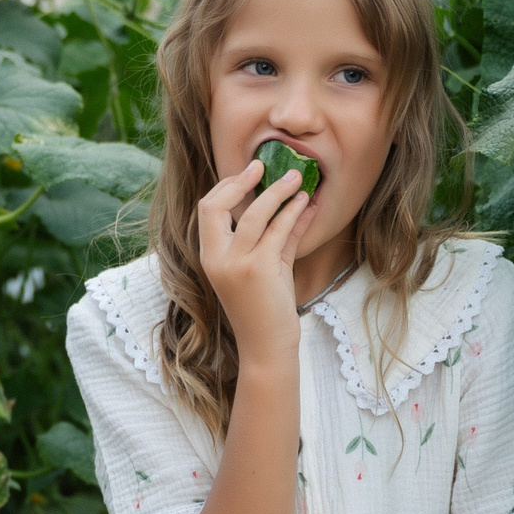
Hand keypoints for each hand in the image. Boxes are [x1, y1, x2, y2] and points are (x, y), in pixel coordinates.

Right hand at [196, 158, 312, 368]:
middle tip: (266, 165)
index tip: (251, 173)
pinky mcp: (259, 270)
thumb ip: (280, 235)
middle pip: (215, 205)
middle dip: (241, 180)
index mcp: (210, 256)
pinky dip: (293, 213)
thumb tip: (300, 201)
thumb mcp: (269, 266)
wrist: (267, 347)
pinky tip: (305, 203)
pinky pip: (277, 230)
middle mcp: (216, 259)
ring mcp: (235, 265)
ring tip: (298, 178)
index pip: (207, 209)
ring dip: (277, 191)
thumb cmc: (266, 309)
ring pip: (253, 213)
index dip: (228, 186)